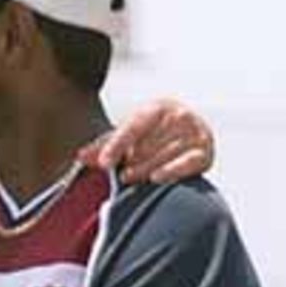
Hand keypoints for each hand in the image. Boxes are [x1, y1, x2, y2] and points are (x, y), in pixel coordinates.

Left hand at [77, 98, 213, 183]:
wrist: (188, 131)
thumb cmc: (151, 134)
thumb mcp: (128, 134)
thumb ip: (105, 145)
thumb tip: (80, 156)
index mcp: (157, 108)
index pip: (133, 127)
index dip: (116, 145)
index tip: (103, 163)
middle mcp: (179, 116)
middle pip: (148, 144)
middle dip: (132, 161)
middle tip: (120, 175)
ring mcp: (195, 133)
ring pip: (164, 155)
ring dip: (146, 169)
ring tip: (130, 177)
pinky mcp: (205, 151)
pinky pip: (188, 163)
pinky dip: (173, 171)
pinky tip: (156, 178)